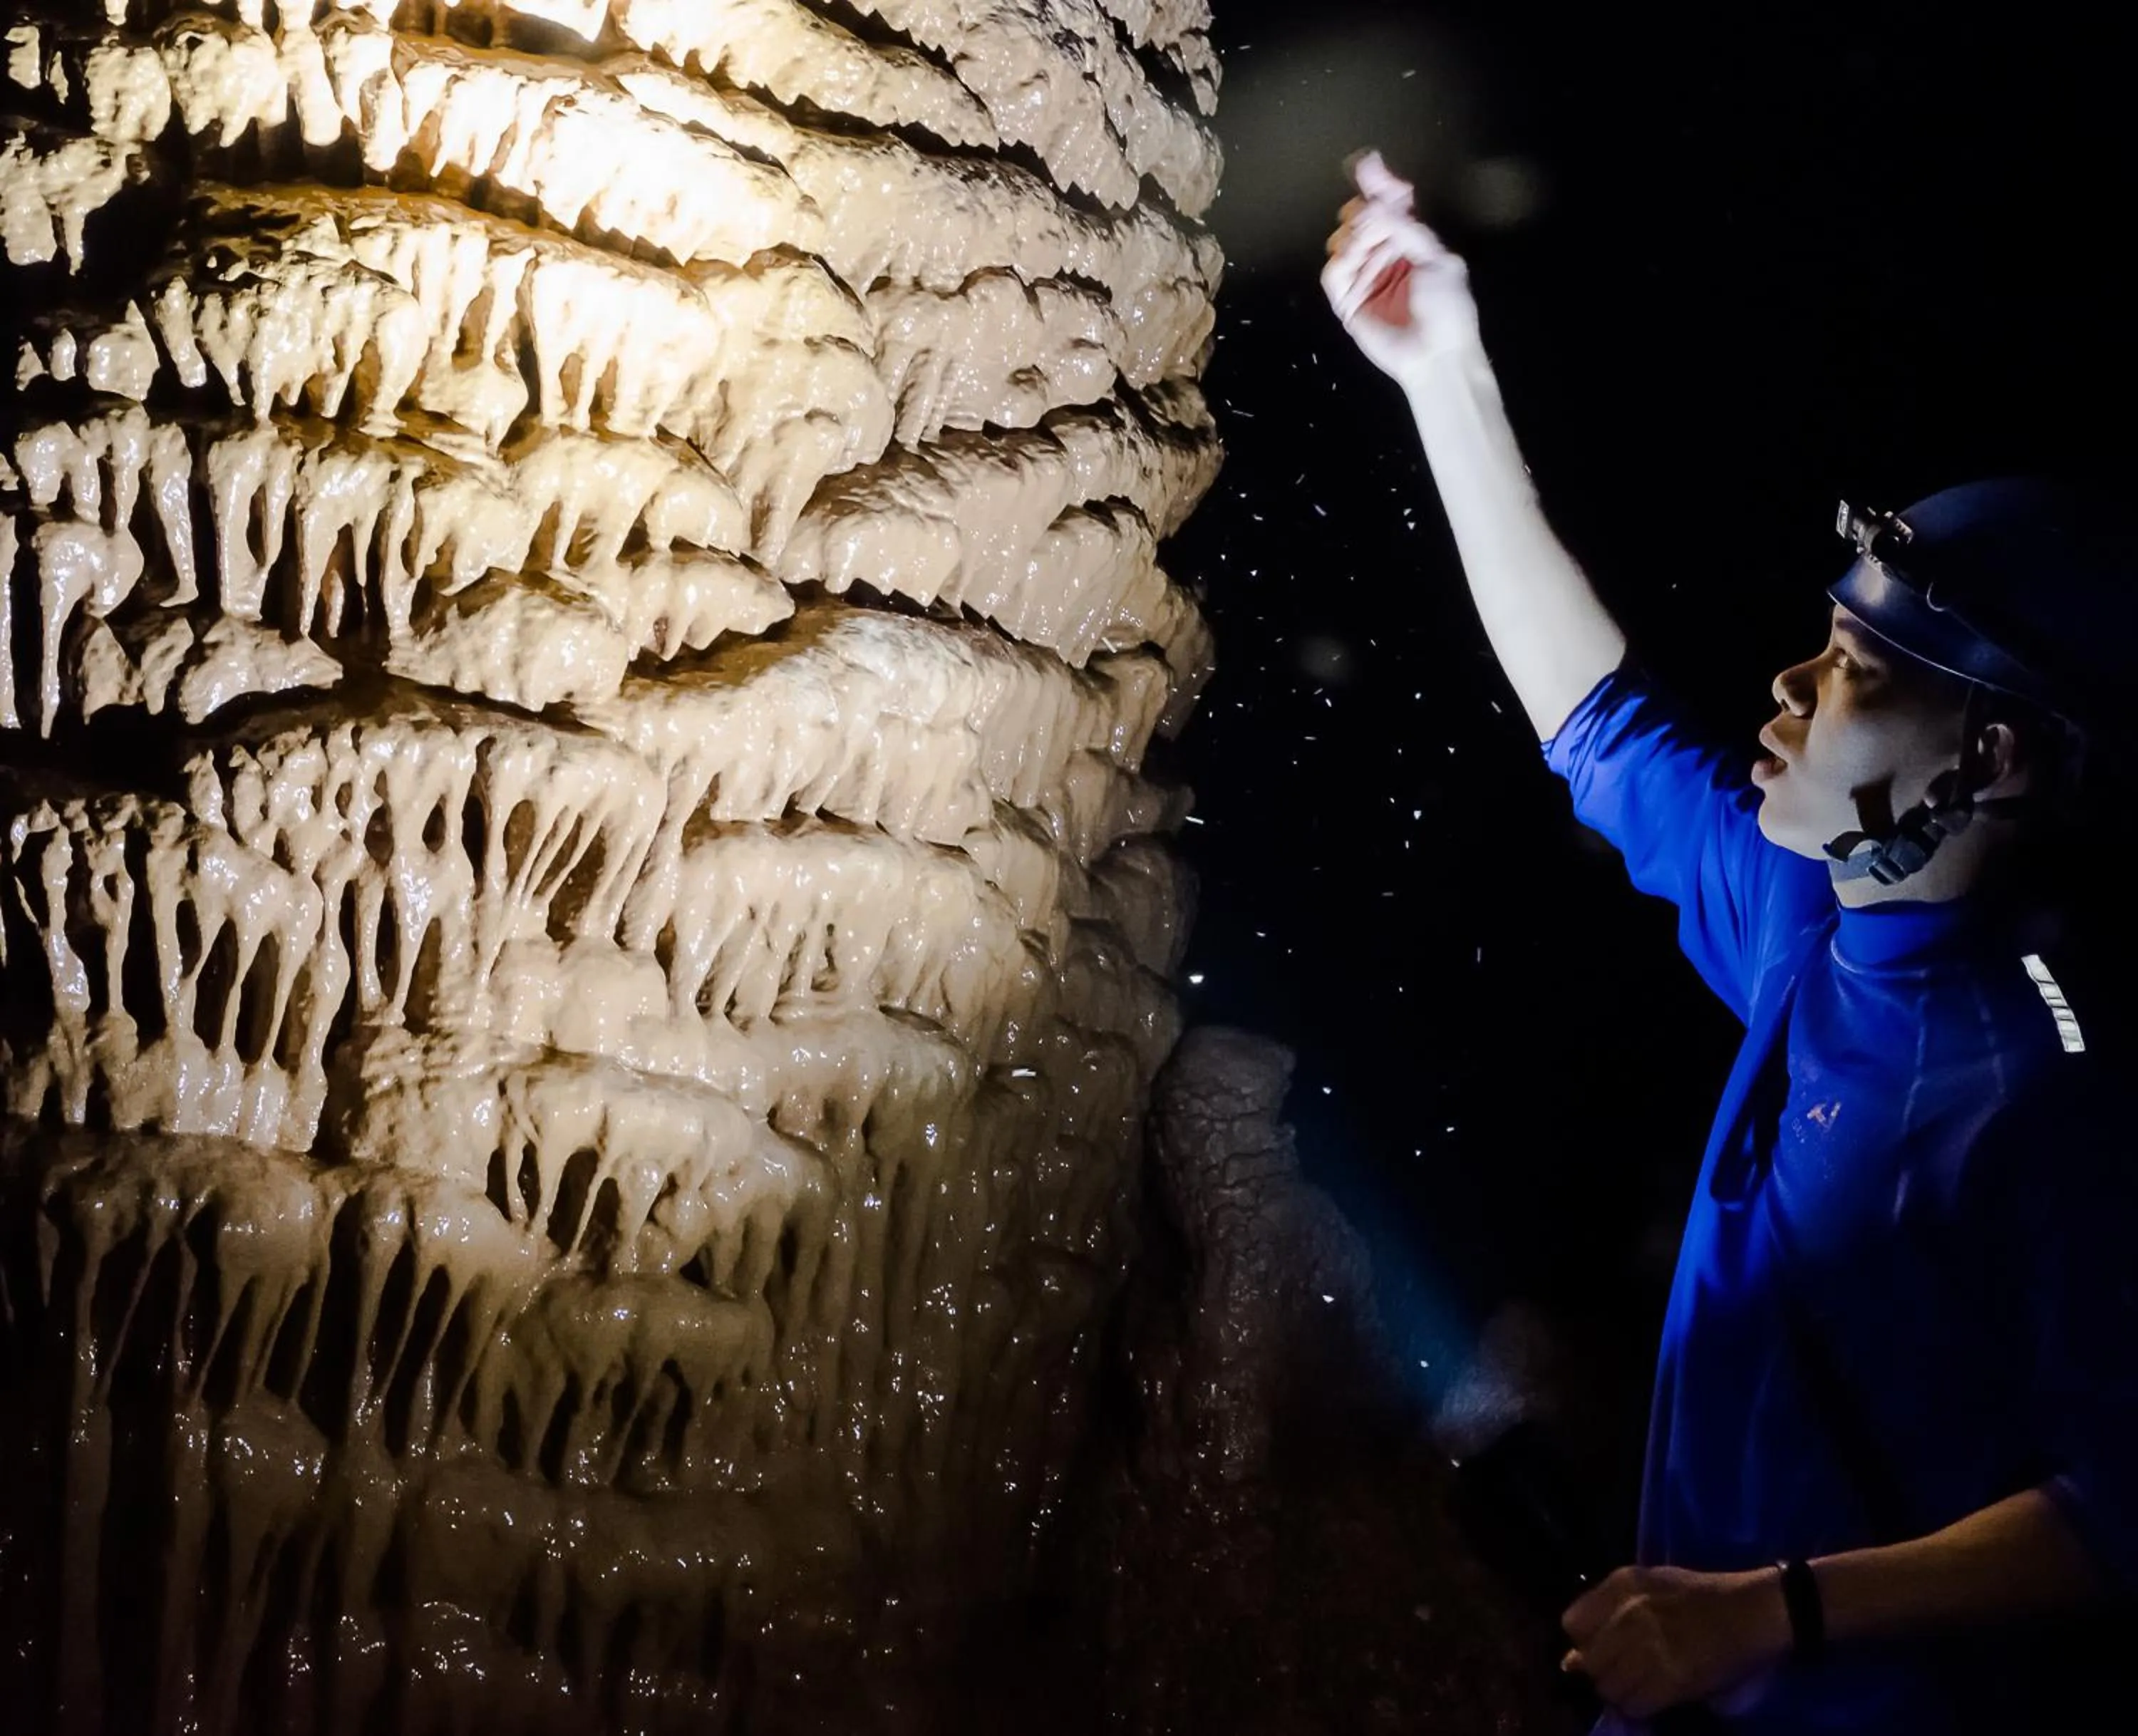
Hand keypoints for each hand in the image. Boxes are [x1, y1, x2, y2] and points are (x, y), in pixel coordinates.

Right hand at [1320, 151, 1481, 384]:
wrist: (1437, 354)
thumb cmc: (1448, 308)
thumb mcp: (1438, 258)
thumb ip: (1408, 227)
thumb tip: (1378, 200)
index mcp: (1410, 241)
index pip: (1389, 206)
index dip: (1379, 184)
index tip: (1367, 164)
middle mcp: (1384, 254)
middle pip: (1361, 217)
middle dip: (1363, 210)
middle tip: (1372, 214)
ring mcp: (1364, 277)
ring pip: (1343, 240)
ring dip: (1354, 236)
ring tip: (1369, 244)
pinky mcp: (1347, 301)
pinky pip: (1333, 272)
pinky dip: (1341, 261)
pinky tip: (1355, 259)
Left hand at [1560, 1564, 1792, 1719]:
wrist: (1753, 1610)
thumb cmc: (1701, 1595)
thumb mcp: (1648, 1587)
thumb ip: (1607, 1613)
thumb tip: (1570, 1661)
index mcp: (1622, 1585)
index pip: (1572, 1624)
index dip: (1586, 1641)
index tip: (1605, 1646)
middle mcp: (1629, 1613)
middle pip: (1590, 1661)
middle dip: (1604, 1671)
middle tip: (1628, 1669)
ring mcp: (1650, 1646)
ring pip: (1609, 1688)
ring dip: (1623, 1691)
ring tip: (1644, 1682)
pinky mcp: (1672, 1678)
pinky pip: (1635, 1705)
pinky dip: (1643, 1706)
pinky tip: (1659, 1694)